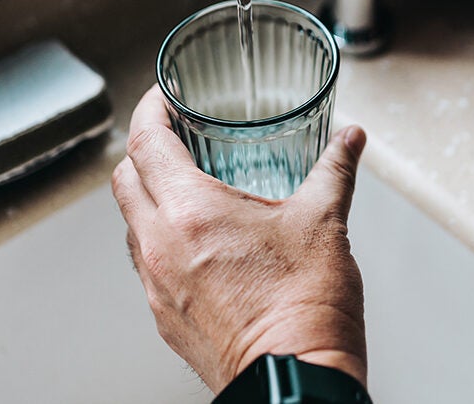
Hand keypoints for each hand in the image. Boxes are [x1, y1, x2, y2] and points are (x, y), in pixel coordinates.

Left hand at [110, 86, 368, 391]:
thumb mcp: (324, 222)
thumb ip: (334, 170)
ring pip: (130, 225)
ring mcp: (156, 285)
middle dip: (143, 151)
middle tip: (171, 137)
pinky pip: (145, 266)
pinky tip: (196, 245)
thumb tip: (349, 141)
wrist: (297, 382)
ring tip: (184, 190)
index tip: (162, 98)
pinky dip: (159, 242)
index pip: (145, 141)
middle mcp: (160, 247)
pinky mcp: (165, 318)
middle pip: (125, 179)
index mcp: (190, 212)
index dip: (150, 110)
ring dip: (147, 198)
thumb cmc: (306, 310)